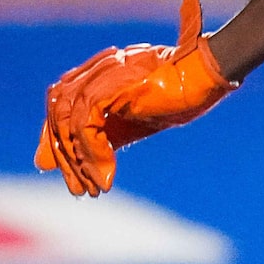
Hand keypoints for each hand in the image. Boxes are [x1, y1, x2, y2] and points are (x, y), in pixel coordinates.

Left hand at [34, 0, 239, 195]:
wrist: (205, 78)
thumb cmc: (179, 98)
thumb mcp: (133, 123)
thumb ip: (101, 138)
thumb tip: (72, 162)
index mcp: (95, 75)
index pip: (60, 109)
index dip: (60, 143)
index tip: (71, 174)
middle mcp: (92, 72)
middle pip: (58, 117)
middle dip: (66, 157)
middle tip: (79, 190)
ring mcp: (98, 77)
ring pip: (69, 124)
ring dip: (79, 162)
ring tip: (94, 189)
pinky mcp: (108, 88)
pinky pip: (86, 127)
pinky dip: (93, 155)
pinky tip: (106, 175)